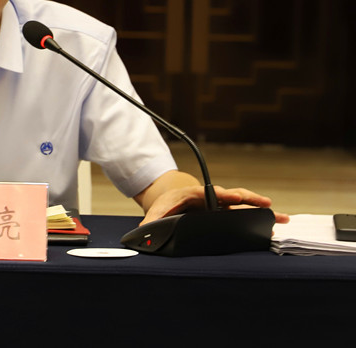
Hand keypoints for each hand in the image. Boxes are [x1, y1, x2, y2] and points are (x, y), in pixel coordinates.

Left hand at [141, 185, 289, 225]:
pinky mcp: (229, 210)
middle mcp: (213, 197)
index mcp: (197, 194)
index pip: (211, 193)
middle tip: (265, 203)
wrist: (175, 196)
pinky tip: (278, 222)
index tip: (232, 197)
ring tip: (281, 216)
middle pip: (233, 195)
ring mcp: (223, 203)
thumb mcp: (158, 210)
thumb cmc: (169, 203)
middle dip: (248, 198)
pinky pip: (247, 211)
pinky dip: (262, 215)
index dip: (222, 195)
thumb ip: (153, 220)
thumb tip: (142, 231)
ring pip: (244, 203)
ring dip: (262, 208)